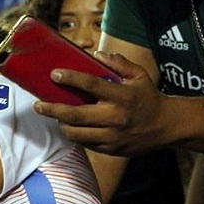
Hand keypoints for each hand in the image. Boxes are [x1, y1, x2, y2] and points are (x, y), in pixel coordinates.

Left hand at [33, 52, 168, 155]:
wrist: (166, 126)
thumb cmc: (149, 97)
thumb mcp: (139, 75)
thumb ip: (119, 63)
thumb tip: (97, 54)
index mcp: (122, 96)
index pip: (92, 85)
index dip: (71, 79)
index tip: (54, 74)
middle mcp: (116, 117)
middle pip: (76, 115)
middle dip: (53, 109)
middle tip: (37, 105)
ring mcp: (113, 136)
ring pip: (77, 133)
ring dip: (61, 124)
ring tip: (53, 115)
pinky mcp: (112, 149)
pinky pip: (86, 143)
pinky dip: (75, 135)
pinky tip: (69, 126)